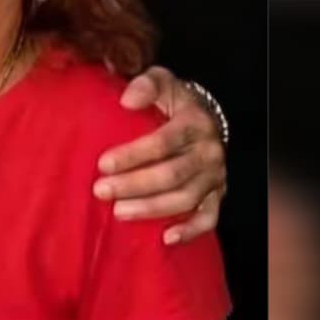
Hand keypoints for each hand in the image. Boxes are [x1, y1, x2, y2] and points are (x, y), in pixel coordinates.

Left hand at [92, 66, 226, 244]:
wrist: (204, 115)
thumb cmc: (173, 100)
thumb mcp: (161, 81)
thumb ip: (145, 84)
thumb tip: (127, 100)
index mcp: (195, 122)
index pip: (163, 142)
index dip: (133, 154)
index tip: (103, 164)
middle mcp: (209, 151)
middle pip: (172, 174)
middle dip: (134, 185)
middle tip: (101, 191)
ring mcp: (216, 176)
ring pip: (186, 199)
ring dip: (151, 209)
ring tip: (118, 212)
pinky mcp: (217, 194)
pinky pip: (209, 217)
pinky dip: (190, 230)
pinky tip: (166, 238)